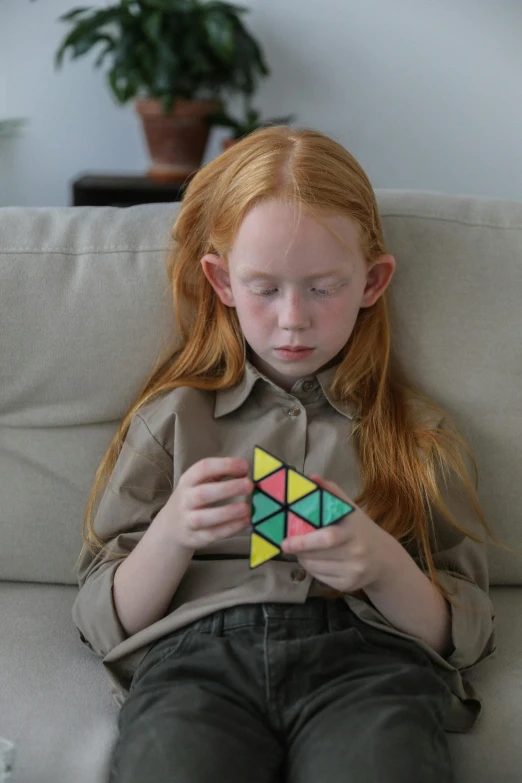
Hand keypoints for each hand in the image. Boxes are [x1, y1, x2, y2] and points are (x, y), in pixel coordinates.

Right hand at [160, 457, 252, 549]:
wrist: (170, 526)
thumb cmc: (192, 498)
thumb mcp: (198, 482)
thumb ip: (219, 474)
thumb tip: (244, 469)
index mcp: (188, 481)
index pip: (203, 468)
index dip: (225, 465)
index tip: (245, 466)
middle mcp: (185, 500)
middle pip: (203, 494)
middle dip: (227, 488)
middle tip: (249, 485)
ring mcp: (188, 520)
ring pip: (204, 518)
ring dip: (228, 512)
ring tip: (247, 508)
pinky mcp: (196, 538)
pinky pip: (213, 534)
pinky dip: (230, 529)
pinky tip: (245, 522)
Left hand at [280, 474, 397, 593]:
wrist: (384, 558)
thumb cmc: (360, 528)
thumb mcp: (349, 508)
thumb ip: (331, 491)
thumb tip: (311, 478)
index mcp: (353, 531)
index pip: (326, 538)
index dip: (304, 541)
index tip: (284, 542)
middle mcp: (356, 553)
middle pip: (316, 556)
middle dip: (299, 550)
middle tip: (289, 544)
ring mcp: (353, 571)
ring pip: (314, 568)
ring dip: (303, 559)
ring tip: (305, 550)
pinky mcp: (348, 585)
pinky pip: (320, 578)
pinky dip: (312, 570)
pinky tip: (318, 560)